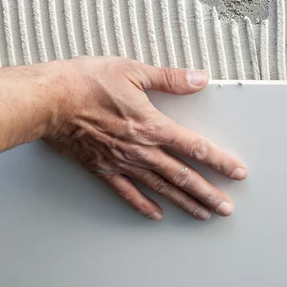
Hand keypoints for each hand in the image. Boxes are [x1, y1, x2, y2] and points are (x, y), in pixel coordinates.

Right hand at [44, 57, 246, 220]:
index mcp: (151, 125)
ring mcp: (121, 162)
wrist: (49, 100)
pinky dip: (143, 205)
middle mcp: (140, 149)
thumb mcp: (132, 71)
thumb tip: (199, 79)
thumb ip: (169, 78)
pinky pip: (126, 193)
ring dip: (183, 202)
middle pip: (181, 176)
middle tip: (226, 208)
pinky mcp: (102, 169)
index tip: (237, 172)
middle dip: (207, 192)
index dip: (219, 161)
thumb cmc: (86, 82)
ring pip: (160, 188)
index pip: (194, 148)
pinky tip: (156, 215)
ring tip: (202, 215)